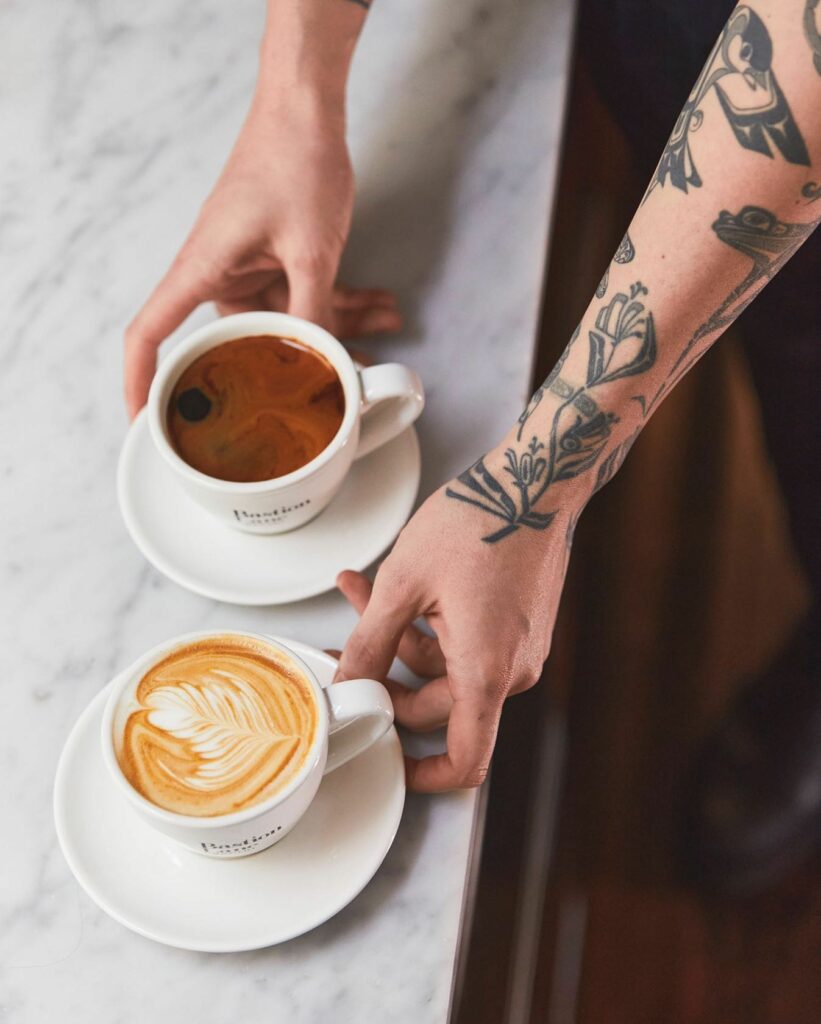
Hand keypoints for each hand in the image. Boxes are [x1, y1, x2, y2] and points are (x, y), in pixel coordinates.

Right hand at [124, 97, 399, 418]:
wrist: (308, 109)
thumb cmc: (292, 161)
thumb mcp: (309, 251)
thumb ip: (311, 312)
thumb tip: (320, 364)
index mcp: (202, 271)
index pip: (151, 335)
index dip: (142, 384)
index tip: (147, 423)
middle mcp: (217, 273)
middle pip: (242, 339)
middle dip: (295, 359)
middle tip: (342, 383)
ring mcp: (248, 265)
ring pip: (287, 318)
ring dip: (336, 327)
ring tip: (383, 331)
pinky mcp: (276, 255)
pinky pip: (304, 293)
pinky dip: (340, 302)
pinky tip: (379, 306)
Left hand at [335, 477, 577, 791]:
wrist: (535, 480)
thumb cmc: (479, 522)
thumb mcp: (404, 583)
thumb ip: (369, 643)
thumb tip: (347, 685)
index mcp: (486, 670)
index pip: (464, 761)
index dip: (423, 776)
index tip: (387, 763)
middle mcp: (512, 669)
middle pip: (438, 707)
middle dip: (385, 678)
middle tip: (341, 648)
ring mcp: (518, 648)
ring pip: (445, 669)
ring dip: (400, 640)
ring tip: (360, 591)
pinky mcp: (518, 626)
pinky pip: (465, 645)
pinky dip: (429, 626)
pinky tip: (393, 587)